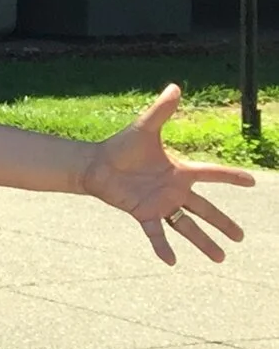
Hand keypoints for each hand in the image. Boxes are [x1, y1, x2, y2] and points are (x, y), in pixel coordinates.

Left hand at [77, 85, 252, 263]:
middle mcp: (174, 191)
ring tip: (220, 259)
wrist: (95, 164)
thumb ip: (161, 111)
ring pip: (187, 226)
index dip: (231, 177)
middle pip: (206, 209)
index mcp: (180, 171)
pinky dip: (163, 246)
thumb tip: (175, 86)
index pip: (212, 174)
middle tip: (242, 238)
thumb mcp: (144, 129)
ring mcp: (160, 204)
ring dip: (203, 242)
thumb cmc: (121, 146)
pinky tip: (172, 261)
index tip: (252, 182)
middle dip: (224, 223)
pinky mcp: (143, 213)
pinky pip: (156, 232)